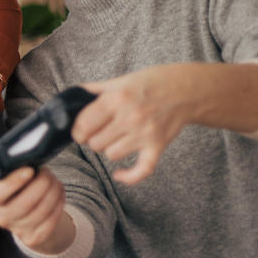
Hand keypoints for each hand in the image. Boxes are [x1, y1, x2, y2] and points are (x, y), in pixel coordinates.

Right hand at [0, 166, 69, 254]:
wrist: (28, 215)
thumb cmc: (21, 189)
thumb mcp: (14, 178)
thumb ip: (17, 171)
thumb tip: (32, 163)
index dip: (14, 182)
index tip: (29, 170)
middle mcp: (2, 217)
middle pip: (25, 202)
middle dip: (42, 183)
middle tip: (47, 173)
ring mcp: (17, 230)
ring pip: (42, 211)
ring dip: (53, 192)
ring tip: (54, 182)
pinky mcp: (33, 239)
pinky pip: (51, 221)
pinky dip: (59, 205)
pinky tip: (58, 195)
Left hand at [77, 64, 193, 184]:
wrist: (186, 90)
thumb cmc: (151, 83)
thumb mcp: (120, 80)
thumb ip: (94, 90)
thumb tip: (70, 99)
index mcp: (116, 99)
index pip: (84, 124)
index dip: (77, 131)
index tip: (80, 131)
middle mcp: (129, 117)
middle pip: (95, 143)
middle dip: (93, 139)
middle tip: (99, 133)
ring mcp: (144, 134)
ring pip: (111, 155)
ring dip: (109, 149)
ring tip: (115, 140)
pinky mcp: (157, 146)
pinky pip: (141, 171)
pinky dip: (128, 176)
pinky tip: (119, 174)